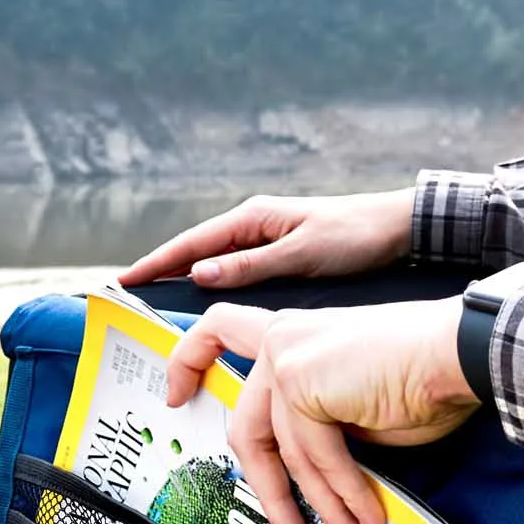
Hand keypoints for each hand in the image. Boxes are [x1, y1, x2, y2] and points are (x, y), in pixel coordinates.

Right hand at [121, 188, 415, 290]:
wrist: (396, 230)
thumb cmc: (355, 237)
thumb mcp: (302, 255)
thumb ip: (251, 266)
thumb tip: (199, 275)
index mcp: (253, 219)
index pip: (192, 245)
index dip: (156, 263)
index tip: (126, 281)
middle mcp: (254, 226)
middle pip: (197, 253)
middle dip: (162, 272)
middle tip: (131, 297)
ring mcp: (267, 240)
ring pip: (216, 264)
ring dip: (187, 281)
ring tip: (159, 305)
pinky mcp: (281, 256)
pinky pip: (238, 272)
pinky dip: (218, 287)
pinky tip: (209, 304)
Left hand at [166, 297, 478, 523]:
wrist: (458, 353)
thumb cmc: (425, 374)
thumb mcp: (359, 408)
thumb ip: (324, 431)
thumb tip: (318, 482)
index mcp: (295, 336)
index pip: (222, 331)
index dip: (189, 362)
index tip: (175, 395)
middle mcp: (283, 340)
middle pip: (248, 428)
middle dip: (273, 491)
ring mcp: (287, 358)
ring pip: (286, 454)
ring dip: (324, 506)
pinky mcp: (301, 382)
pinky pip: (315, 458)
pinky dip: (344, 495)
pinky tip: (365, 519)